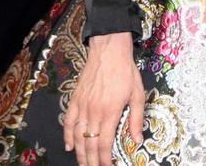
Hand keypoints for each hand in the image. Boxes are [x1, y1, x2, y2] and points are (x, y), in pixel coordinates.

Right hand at [63, 33, 143, 165]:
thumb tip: (137, 140)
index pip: (105, 144)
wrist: (109, 50)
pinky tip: (69, 146)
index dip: (105, 160)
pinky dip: (67, 136)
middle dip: (92, 161)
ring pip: (77, 136)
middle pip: (90, 144)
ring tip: (84, 164)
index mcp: (110, 112)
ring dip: (80, 153)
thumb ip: (137, 119)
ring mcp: (82, 106)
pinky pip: (68, 122)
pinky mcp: (75, 100)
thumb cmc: (125, 71)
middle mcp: (93, 112)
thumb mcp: (137, 95)